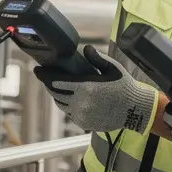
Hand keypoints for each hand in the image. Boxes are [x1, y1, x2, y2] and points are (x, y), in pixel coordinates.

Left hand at [34, 45, 157, 133]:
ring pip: (60, 103)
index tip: (37, 69)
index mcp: (85, 86)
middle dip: (47, 83)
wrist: (134, 110)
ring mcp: (81, 114)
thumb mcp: (113, 68)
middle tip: (43, 76)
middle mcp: (80, 102)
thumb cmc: (124, 86)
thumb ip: (97, 58)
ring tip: (56, 86)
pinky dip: (66, 105)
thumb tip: (85, 48)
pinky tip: (68, 98)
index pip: (56, 81)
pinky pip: (69, 113)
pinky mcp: (84, 123)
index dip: (44, 75)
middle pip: (54, 92)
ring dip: (56, 94)